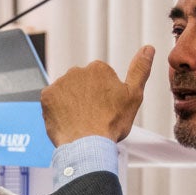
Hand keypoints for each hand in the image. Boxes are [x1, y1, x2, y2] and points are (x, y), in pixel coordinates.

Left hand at [40, 45, 154, 144]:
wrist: (88, 145)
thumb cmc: (111, 123)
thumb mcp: (134, 95)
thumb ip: (140, 69)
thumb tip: (149, 48)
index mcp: (99, 69)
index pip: (99, 80)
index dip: (103, 96)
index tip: (105, 109)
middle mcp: (77, 71)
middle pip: (82, 84)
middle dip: (86, 97)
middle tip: (93, 116)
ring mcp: (60, 83)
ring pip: (67, 92)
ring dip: (71, 102)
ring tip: (80, 120)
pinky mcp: (47, 96)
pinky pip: (52, 100)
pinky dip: (58, 109)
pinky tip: (67, 120)